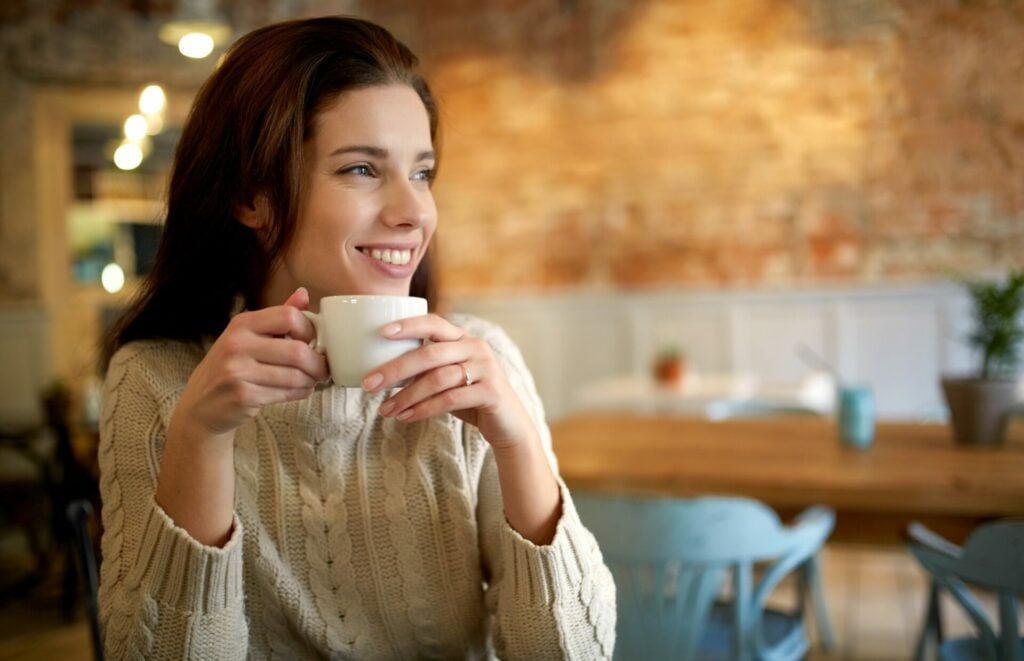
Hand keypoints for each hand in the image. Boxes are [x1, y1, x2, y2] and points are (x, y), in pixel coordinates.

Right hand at [173, 287, 329, 438]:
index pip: (289, 317)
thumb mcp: (248, 336)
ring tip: (311, 380)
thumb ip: (278, 317)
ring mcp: (238, 371)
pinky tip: (298, 391)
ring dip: (311, 380)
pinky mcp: (243, 396)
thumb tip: (303, 294)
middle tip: (323, 369)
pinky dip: (300, 393)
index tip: (314, 341)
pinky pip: (286, 393)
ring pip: (295, 376)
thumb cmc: (232, 366)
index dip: (309, 330)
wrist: (201, 405)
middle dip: (318, 363)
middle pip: (297, 351)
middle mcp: (237, 344)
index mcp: (242, 323)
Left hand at [363, 314, 537, 450]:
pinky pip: (450, 399)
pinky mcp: (491, 392)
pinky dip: (423, 409)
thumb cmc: (470, 399)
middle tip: (369, 384)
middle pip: (429, 353)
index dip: (408, 325)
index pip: (434, 323)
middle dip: (395, 369)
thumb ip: (425, 370)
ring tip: (384, 410)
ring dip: (406, 396)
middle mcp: (476, 348)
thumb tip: (381, 372)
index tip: (380, 333)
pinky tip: (405, 418)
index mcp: (464, 338)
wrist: (509, 425)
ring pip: (437, 379)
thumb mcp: (448, 379)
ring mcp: (486, 369)